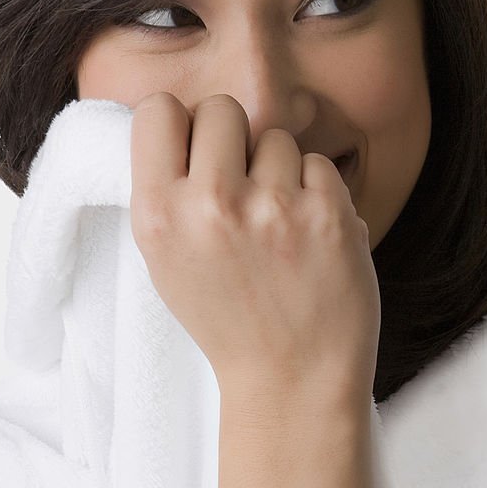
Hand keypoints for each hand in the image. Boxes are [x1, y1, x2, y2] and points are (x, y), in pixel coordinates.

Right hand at [128, 92, 378, 398]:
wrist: (293, 378)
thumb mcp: (168, 262)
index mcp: (158, 216)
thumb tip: (182, 120)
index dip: (182, 125)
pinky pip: (321, 163)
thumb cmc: (230, 318)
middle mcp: (211, 205)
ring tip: (279, 225)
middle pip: (222, 108)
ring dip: (281, 171)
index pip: (158, 110)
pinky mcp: (328, 213)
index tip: (196, 150)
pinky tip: (311, 235)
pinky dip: (320, 192)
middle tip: (244, 183)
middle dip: (235, 138)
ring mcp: (274, 207)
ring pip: (277, 138)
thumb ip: (169, 191)